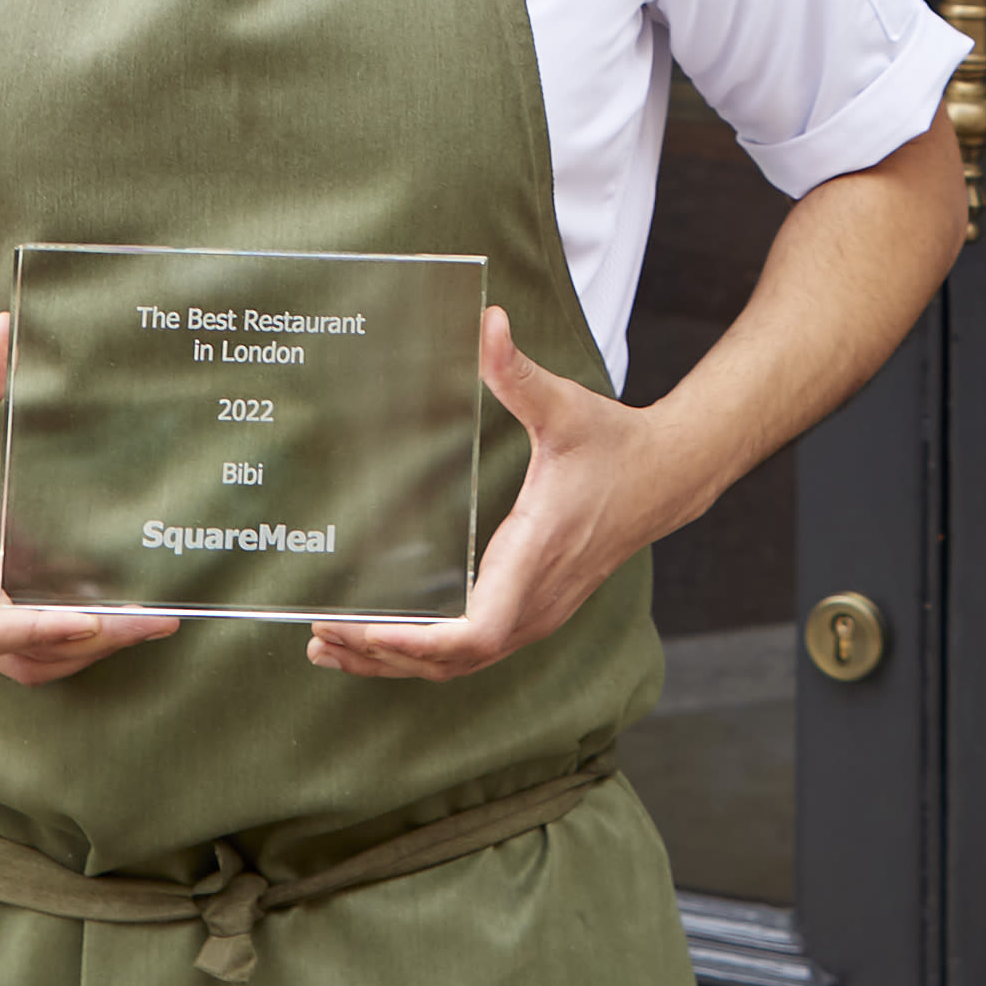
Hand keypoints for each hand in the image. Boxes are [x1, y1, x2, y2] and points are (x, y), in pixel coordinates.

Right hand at [0, 313, 178, 687]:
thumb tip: (11, 331)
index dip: (38, 630)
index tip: (92, 618)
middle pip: (18, 660)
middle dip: (90, 646)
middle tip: (159, 621)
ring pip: (20, 667)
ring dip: (83, 653)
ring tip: (147, 625)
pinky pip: (15, 654)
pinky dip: (63, 647)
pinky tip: (109, 620)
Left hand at [306, 312, 694, 682]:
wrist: (668, 478)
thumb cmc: (615, 445)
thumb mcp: (565, 406)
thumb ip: (519, 371)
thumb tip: (488, 320)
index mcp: (533, 558)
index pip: (471, 634)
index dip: (411, 642)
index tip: (360, 629)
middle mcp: (534, 601)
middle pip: (449, 662)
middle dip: (381, 655)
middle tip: (317, 634)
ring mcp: (537, 614)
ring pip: (459, 665)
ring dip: (395, 663)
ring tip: (332, 648)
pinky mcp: (535, 612)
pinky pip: (474, 652)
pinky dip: (425, 656)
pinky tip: (386, 641)